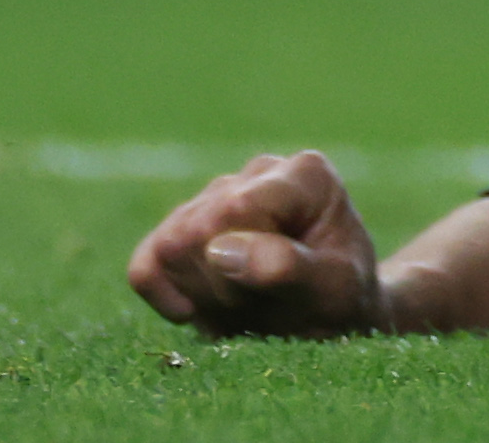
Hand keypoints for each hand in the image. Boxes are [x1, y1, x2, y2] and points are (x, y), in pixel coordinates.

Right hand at [129, 150, 384, 335]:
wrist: (335, 316)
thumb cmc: (343, 299)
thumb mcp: (334, 290)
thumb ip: (287, 266)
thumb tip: (221, 248)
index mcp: (304, 175)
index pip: (233, 210)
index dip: (239, 266)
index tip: (275, 294)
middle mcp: (259, 172)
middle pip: (195, 230)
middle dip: (222, 287)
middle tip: (262, 304)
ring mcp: (218, 195)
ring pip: (168, 248)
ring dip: (201, 295)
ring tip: (245, 303)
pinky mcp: (186, 226)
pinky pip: (144, 263)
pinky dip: (162, 295)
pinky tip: (195, 310)